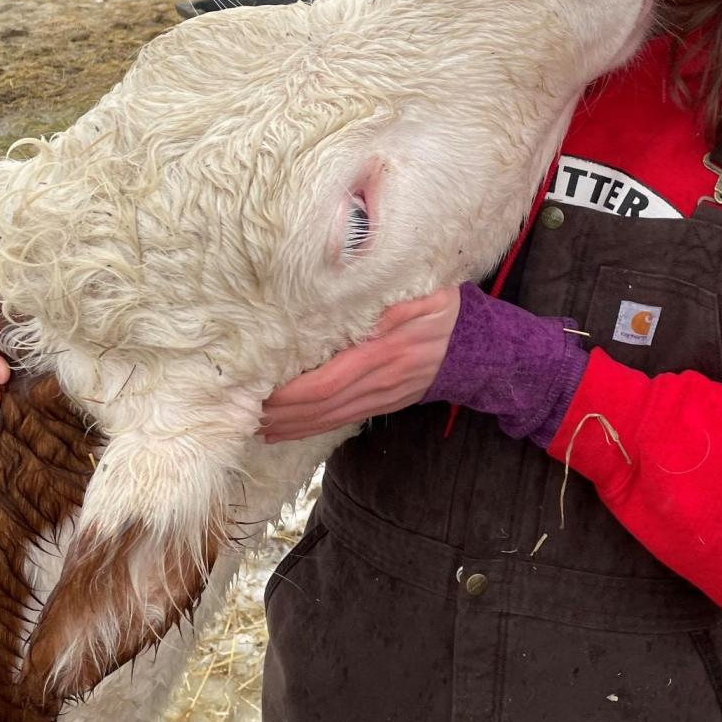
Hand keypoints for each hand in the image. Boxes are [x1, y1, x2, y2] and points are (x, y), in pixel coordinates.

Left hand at [260, 288, 460, 442]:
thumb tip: (339, 292)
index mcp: (385, 350)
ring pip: (329, 418)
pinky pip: (342, 420)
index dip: (292, 392)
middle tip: (244, 412)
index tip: (261, 390)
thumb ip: (382, 295)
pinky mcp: (384, 403)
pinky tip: (286, 430)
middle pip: (322, 405)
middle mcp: (381, 380)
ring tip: (257, 426)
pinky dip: (310, 427)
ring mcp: (383, 396)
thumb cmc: (442, 309)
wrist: (477, 347)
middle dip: (282, 413)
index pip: (329, 380)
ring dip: (291, 425)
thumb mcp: (418, 293)